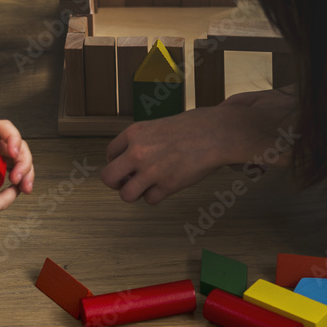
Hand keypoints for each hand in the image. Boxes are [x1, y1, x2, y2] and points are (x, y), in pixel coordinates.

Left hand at [0, 105, 34, 193]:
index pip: (4, 129)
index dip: (13, 138)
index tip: (13, 152)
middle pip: (17, 146)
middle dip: (24, 162)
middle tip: (19, 179)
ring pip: (16, 160)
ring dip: (25, 173)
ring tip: (25, 188)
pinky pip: (6, 171)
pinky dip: (15, 180)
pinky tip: (16, 190)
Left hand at [102, 90, 298, 204]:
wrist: (218, 133)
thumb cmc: (193, 127)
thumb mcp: (158, 125)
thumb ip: (141, 142)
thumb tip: (128, 161)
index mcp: (134, 134)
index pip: (109, 154)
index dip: (116, 162)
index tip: (125, 166)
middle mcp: (137, 152)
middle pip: (108, 178)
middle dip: (115, 183)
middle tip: (125, 183)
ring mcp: (151, 171)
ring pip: (126, 195)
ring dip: (134, 194)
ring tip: (144, 187)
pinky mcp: (167, 185)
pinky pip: (150, 200)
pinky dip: (155, 196)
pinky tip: (165, 186)